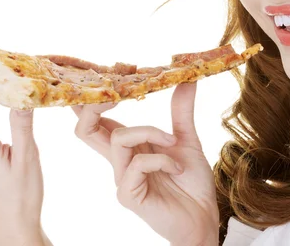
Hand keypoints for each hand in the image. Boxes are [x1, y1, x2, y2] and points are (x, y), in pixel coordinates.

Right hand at [72, 82, 218, 244]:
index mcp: (129, 147)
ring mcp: (122, 179)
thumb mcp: (187, 139)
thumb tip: (187, 79)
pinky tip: (176, 168)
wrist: (204, 216)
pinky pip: (137, 165)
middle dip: (94, 105)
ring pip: (118, 139)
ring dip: (150, 132)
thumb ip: (181, 111)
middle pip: (85, 129)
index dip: (95, 98)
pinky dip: (161, 159)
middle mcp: (119, 162)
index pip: (99, 120)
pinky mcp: (129, 195)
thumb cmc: (191, 183)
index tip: (110, 73)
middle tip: (116, 91)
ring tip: (173, 143)